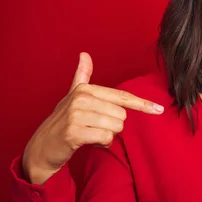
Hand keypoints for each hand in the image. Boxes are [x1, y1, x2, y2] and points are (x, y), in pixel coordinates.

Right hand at [22, 52, 164, 184]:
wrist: (42, 148)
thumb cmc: (62, 122)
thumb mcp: (72, 96)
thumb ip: (81, 75)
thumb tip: (85, 54)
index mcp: (85, 89)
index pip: (122, 97)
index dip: (142, 104)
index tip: (159, 109)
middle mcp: (81, 98)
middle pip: (122, 116)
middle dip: (112, 127)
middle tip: (93, 128)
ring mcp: (76, 115)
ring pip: (115, 128)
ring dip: (106, 136)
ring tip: (89, 134)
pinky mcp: (74, 132)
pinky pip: (105, 139)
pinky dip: (101, 144)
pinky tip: (87, 142)